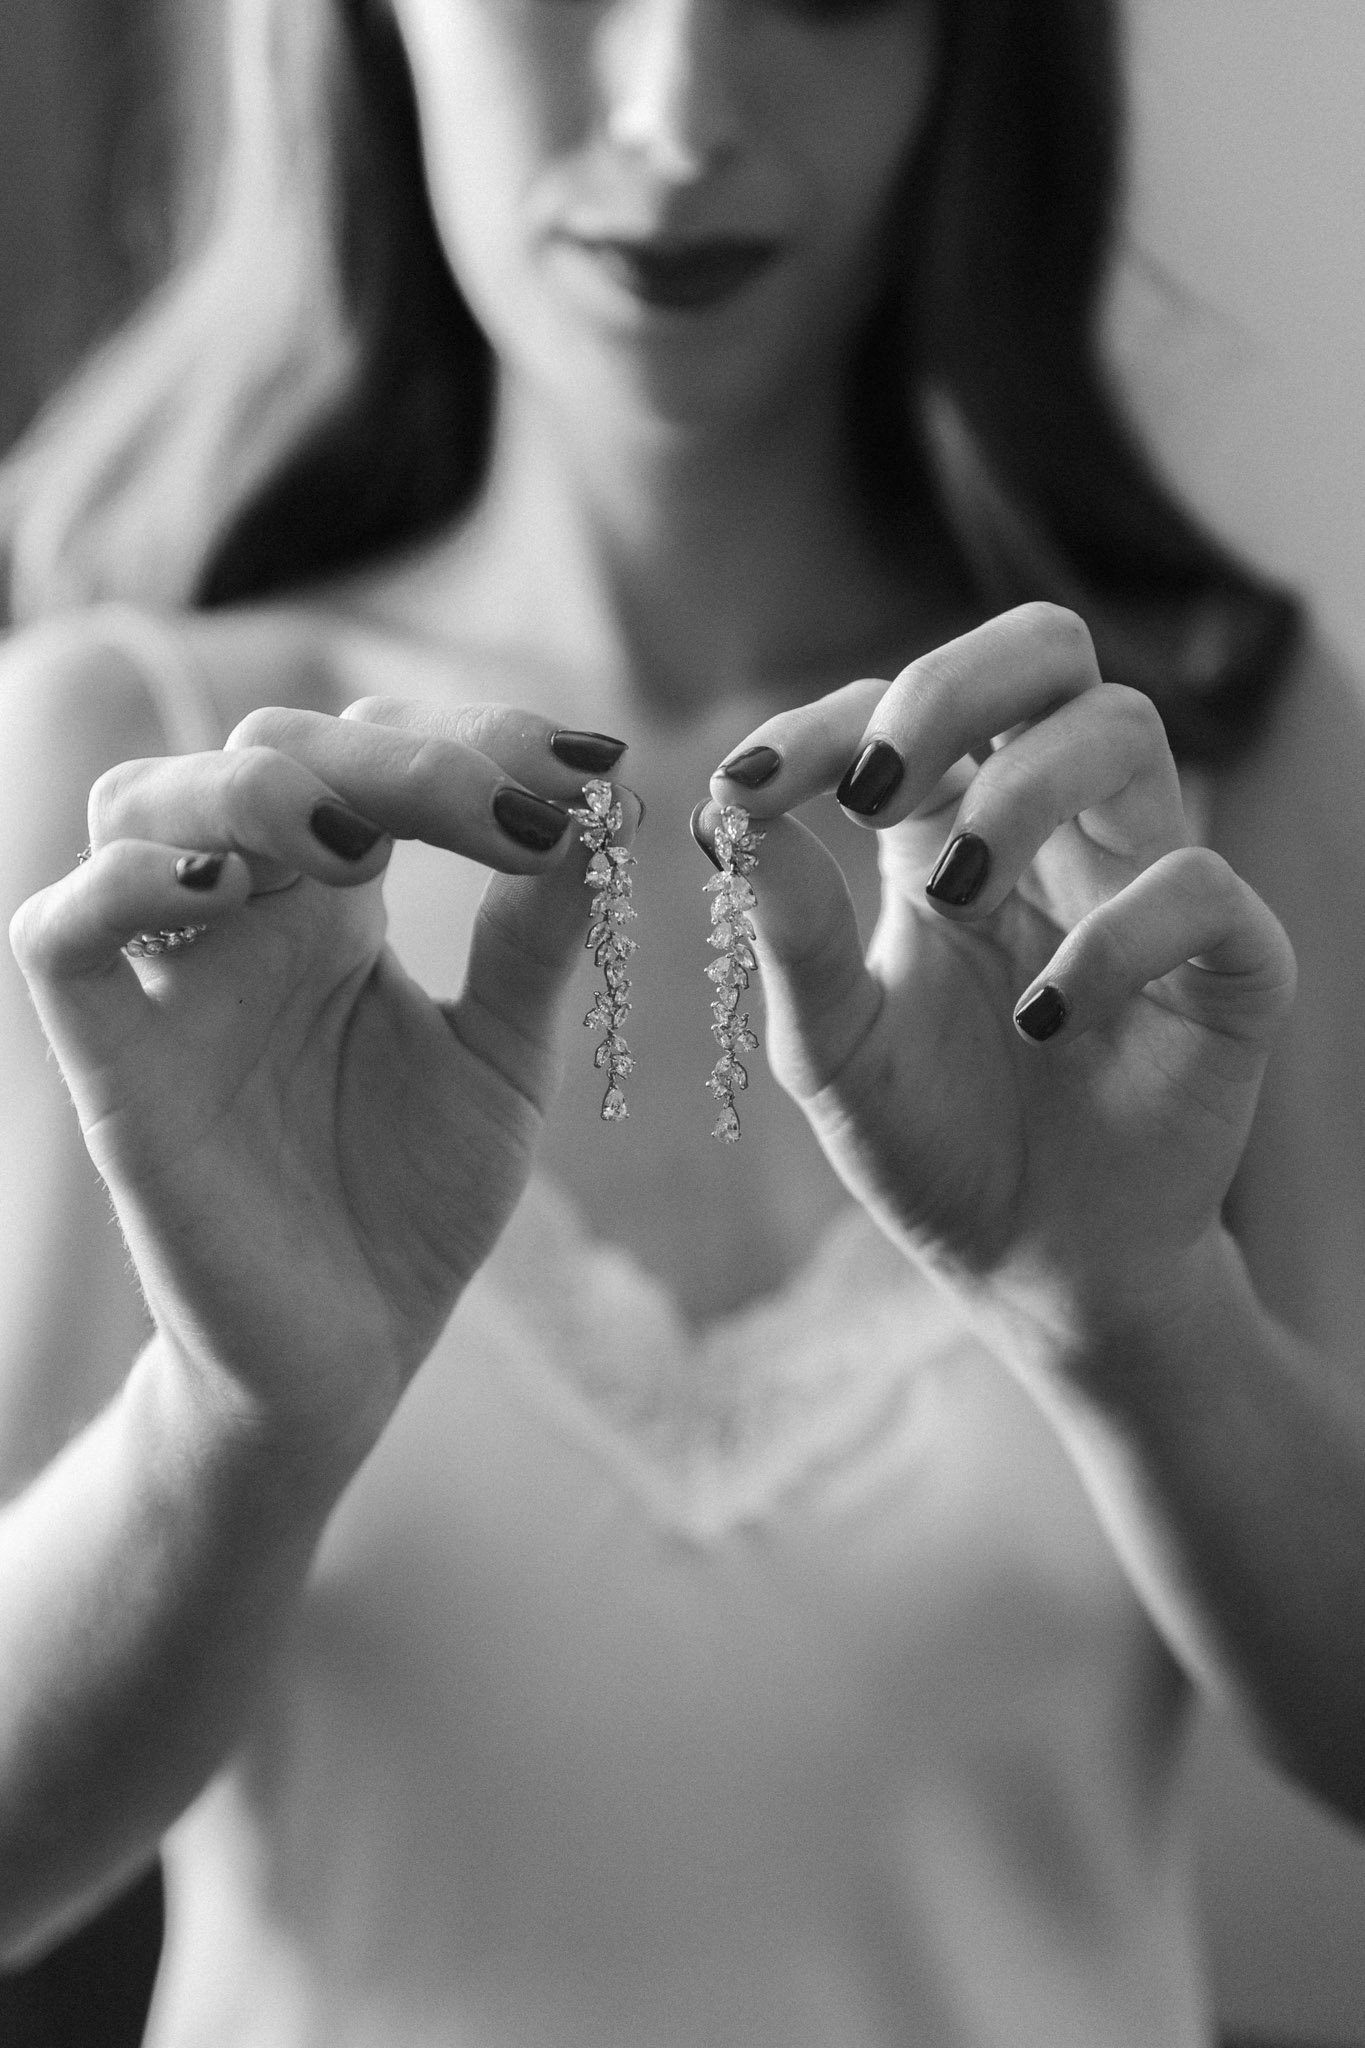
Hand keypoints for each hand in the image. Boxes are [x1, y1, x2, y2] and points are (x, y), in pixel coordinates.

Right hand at [10, 700, 635, 1475]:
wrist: (351, 1354)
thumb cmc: (414, 1204)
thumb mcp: (500, 1058)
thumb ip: (531, 938)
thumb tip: (596, 800)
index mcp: (335, 908)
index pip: (370, 756)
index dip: (470, 737)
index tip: (587, 765)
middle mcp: (244, 921)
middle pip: (265, 752)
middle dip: (389, 759)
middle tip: (507, 810)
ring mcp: (171, 984)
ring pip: (138, 805)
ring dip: (247, 789)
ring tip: (358, 847)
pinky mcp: (114, 1066)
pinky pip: (57, 938)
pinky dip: (119, 888)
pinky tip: (220, 893)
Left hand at [702, 605, 1295, 1354]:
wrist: (1033, 1269)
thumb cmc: (931, 1144)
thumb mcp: (831, 1048)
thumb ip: (792, 935)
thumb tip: (732, 815)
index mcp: (949, 833)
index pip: (904, 710)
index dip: (824, 725)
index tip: (745, 788)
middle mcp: (1054, 833)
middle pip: (1045, 651)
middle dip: (955, 684)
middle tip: (880, 788)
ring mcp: (1146, 884)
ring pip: (1124, 729)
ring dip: (1023, 796)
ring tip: (956, 903)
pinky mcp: (1230, 961)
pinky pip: (1200, 885)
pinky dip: (1113, 937)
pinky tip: (1044, 1019)